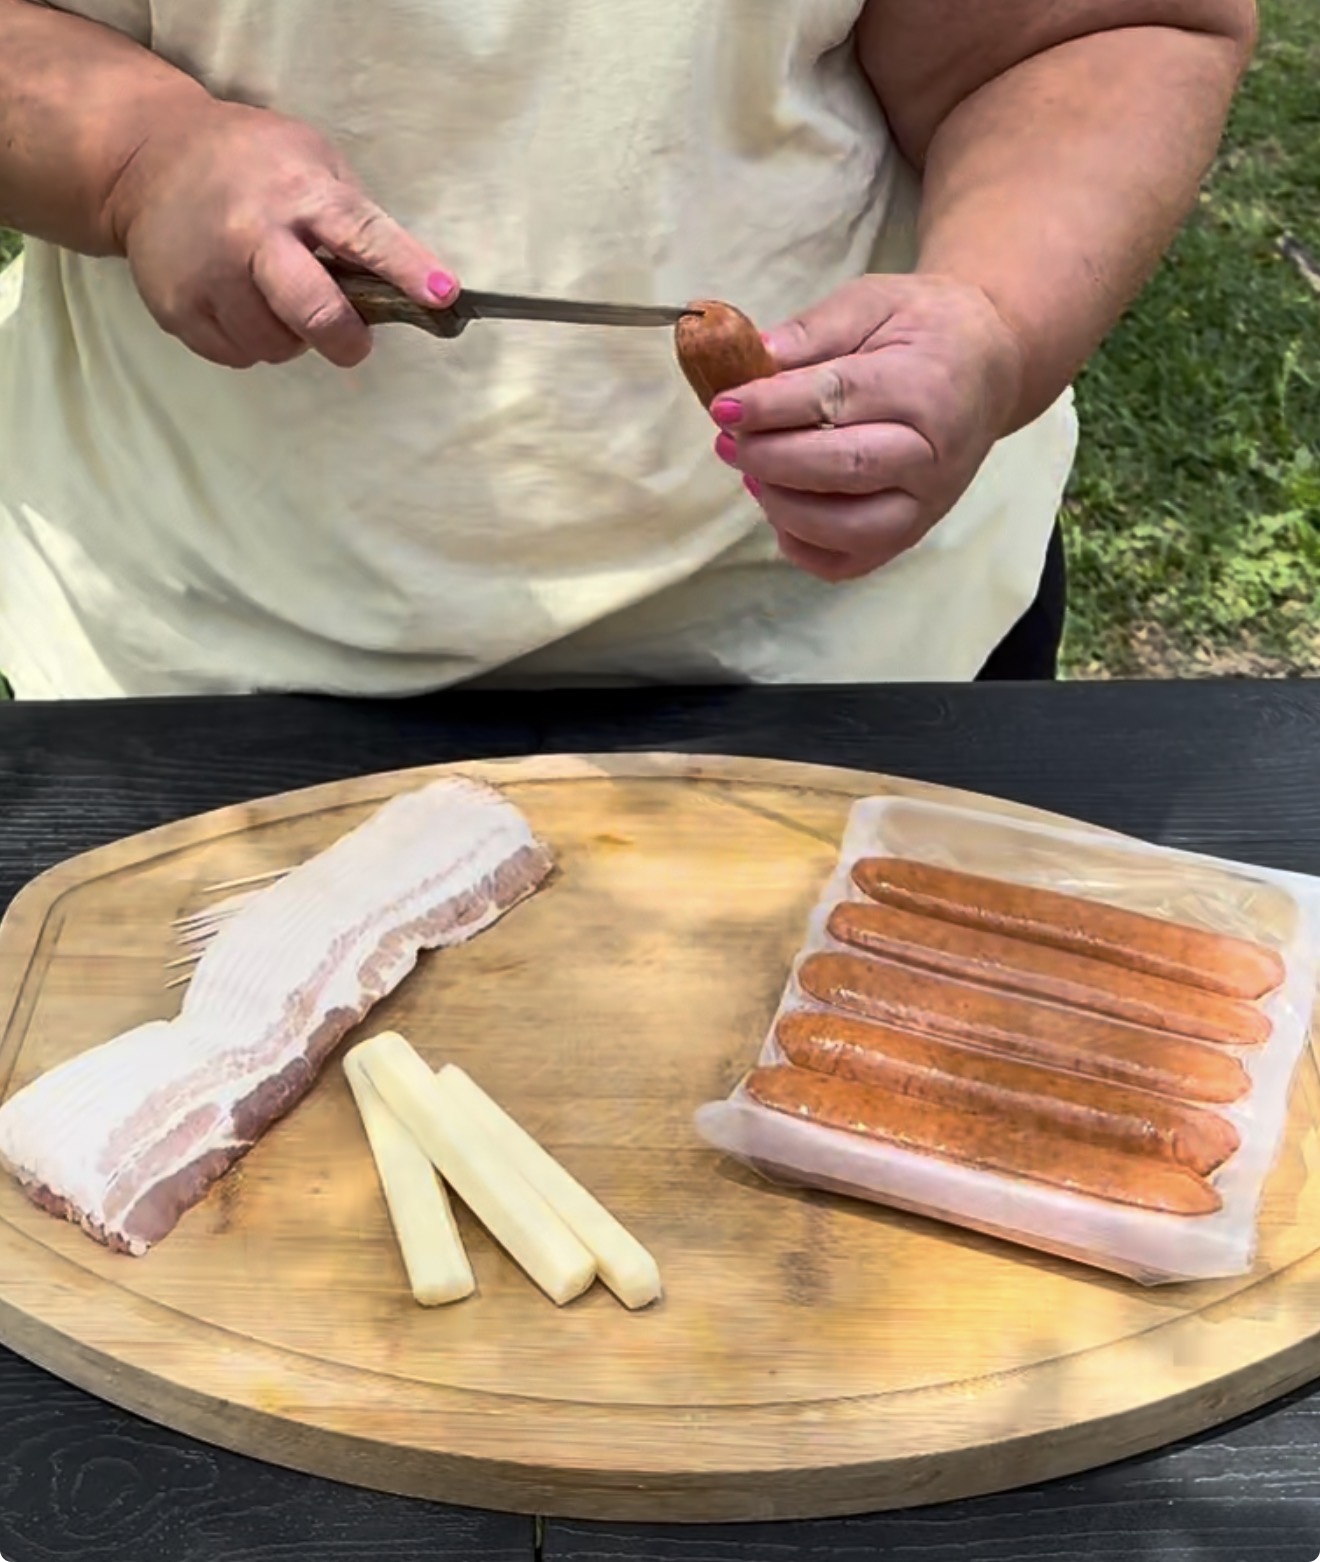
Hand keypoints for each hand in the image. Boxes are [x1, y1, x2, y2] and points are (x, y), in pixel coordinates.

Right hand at [105, 98, 457, 369]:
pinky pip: (238, 355)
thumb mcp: (310, 160)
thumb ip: (354, 218)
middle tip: (353, 339)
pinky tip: (243, 304)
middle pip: (315, 312)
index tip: (442, 295)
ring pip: (277, 345)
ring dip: (292, 337)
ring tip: (278, 298)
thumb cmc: (249, 162)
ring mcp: (208, 273)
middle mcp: (250, 232)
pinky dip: (252, 342)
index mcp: (296, 192)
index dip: (406, 269)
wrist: (148, 157)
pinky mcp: (178, 307)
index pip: (362, 235)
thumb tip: (409, 282)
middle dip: (347, 338)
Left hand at [708, 275, 1024, 581]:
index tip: (722, 405)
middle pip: (841, 467)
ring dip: (782, 505)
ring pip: (846, 527)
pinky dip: (803, 545)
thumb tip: (747, 358)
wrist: (986, 366)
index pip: (836, 400)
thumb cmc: (924, 331)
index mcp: (925, 385)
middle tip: (727, 441)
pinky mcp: (911, 534)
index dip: (770, 407)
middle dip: (770, 457)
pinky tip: (780, 510)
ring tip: (750, 472)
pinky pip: (849, 561)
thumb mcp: (872, 303)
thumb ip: (811, 331)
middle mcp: (933, 454)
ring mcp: (926, 503)